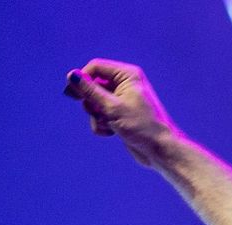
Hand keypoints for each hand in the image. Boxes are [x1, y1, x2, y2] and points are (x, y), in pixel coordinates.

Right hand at [63, 59, 178, 165]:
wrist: (160, 150)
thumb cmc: (141, 126)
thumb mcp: (111, 107)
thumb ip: (89, 91)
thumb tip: (72, 75)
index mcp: (127, 75)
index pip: (95, 67)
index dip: (82, 79)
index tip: (72, 95)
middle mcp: (125, 84)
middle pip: (92, 85)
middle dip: (91, 102)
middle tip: (96, 112)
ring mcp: (122, 100)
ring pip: (94, 103)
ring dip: (96, 116)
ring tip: (108, 125)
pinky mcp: (120, 115)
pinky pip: (100, 115)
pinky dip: (102, 124)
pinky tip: (111, 133)